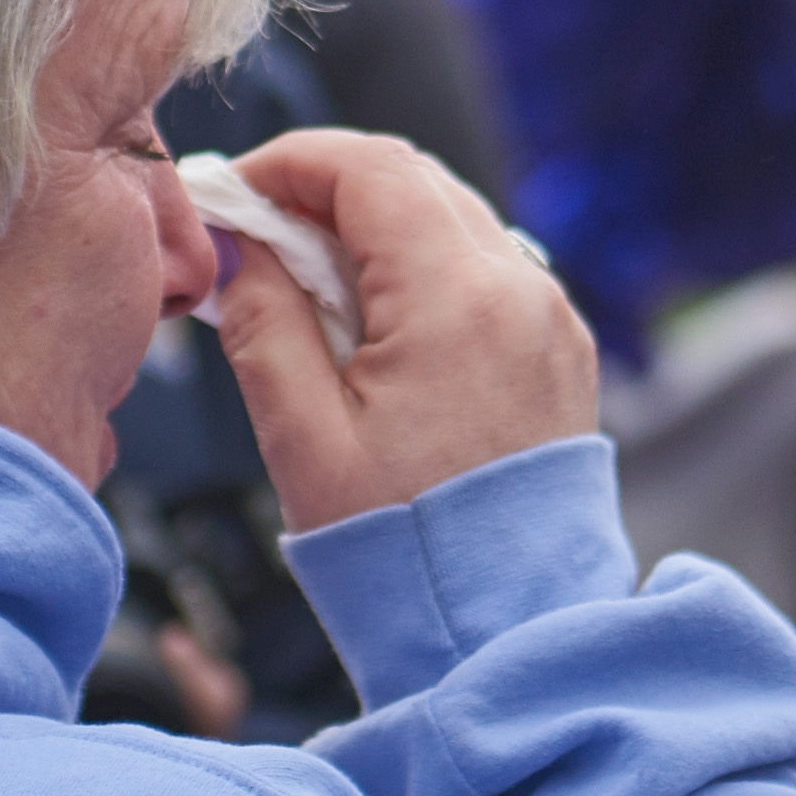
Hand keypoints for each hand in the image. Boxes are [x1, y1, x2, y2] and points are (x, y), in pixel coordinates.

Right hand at [204, 128, 597, 538]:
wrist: (507, 634)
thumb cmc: (403, 555)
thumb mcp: (304, 439)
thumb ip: (264, 323)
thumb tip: (242, 247)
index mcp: (460, 302)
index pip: (371, 169)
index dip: (292, 161)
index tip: (235, 190)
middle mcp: (522, 292)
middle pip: (415, 181)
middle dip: (327, 189)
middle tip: (257, 234)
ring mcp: (551, 319)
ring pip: (452, 219)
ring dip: (374, 228)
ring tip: (304, 285)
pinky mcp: (559, 351)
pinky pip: (486, 270)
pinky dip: (422, 268)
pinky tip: (370, 322)